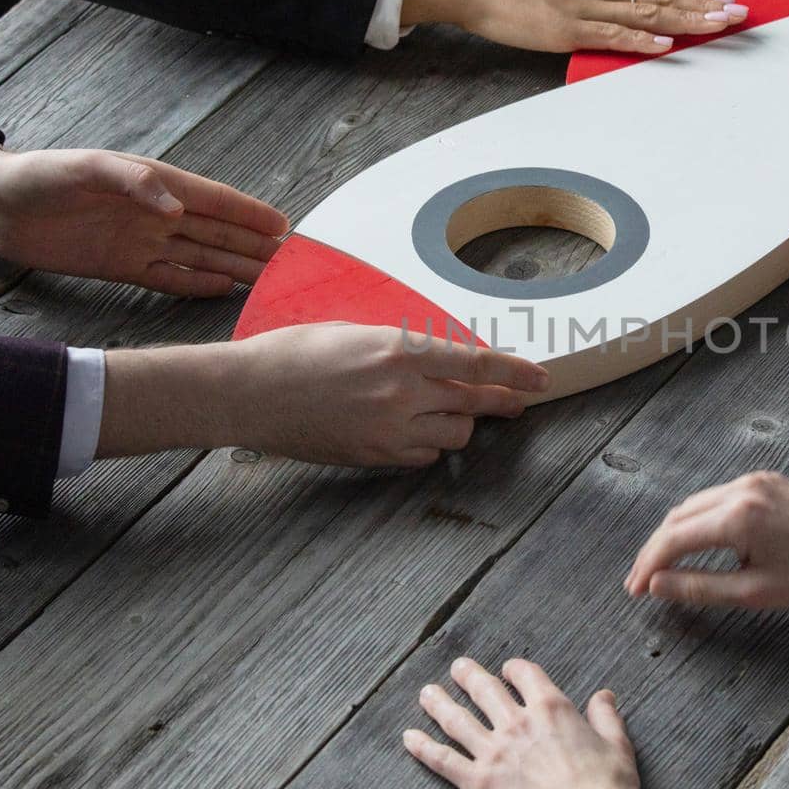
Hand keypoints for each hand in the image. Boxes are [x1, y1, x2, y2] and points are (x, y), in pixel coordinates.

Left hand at [0, 135, 287, 295]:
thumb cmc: (39, 177)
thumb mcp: (85, 168)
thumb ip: (133, 183)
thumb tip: (177, 209)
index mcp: (153, 184)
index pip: (213, 200)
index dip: (248, 213)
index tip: (282, 225)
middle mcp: (155, 213)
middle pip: (215, 231)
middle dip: (252, 243)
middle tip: (290, 260)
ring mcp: (140, 241)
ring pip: (200, 255)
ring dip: (233, 265)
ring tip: (267, 277)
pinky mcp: (121, 266)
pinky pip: (169, 277)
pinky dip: (197, 283)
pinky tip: (223, 288)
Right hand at [97, 326, 550, 465]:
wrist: (249, 392)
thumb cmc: (294, 351)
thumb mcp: (356, 332)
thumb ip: (402, 347)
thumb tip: (438, 357)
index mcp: (398, 349)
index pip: (474, 362)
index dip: (513, 371)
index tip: (540, 377)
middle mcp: (402, 391)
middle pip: (473, 403)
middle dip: (501, 402)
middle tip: (520, 403)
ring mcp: (389, 428)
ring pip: (453, 435)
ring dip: (459, 425)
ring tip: (452, 415)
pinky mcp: (374, 456)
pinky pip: (422, 456)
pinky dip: (427, 445)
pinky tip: (414, 432)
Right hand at [400, 0, 749, 54]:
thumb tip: (630, 14)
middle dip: (704, 6)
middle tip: (740, 14)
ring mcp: (584, 4)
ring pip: (646, 14)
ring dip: (686, 21)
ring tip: (718, 26)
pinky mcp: (567, 27)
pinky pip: (611, 36)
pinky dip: (642, 42)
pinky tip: (667, 46)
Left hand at [404, 657, 643, 788]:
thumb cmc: (606, 788)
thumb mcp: (617, 744)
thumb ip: (607, 716)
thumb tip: (605, 696)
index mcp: (551, 708)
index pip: (524, 674)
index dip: (514, 669)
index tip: (508, 671)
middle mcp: (517, 723)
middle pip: (484, 689)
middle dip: (469, 675)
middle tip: (458, 668)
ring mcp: (494, 752)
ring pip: (457, 720)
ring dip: (439, 703)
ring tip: (427, 693)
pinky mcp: (478, 782)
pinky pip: (443, 760)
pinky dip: (424, 747)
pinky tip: (410, 738)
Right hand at [624, 471, 788, 610]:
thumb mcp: (751, 593)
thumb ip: (697, 588)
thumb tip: (656, 586)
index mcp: (739, 517)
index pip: (675, 538)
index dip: (649, 565)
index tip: (635, 589)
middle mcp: (742, 489)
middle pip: (678, 517)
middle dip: (656, 550)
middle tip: (641, 581)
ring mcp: (753, 480)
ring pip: (695, 504)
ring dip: (674, 533)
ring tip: (662, 565)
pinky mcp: (763, 480)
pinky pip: (717, 497)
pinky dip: (699, 519)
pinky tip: (692, 542)